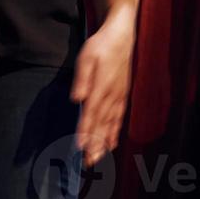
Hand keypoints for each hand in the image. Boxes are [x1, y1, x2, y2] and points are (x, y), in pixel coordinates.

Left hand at [71, 16, 135, 166]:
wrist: (122, 34)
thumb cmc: (102, 45)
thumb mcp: (87, 56)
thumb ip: (82, 78)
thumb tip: (76, 98)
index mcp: (102, 87)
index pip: (91, 113)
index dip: (86, 131)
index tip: (79, 148)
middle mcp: (112, 95)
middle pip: (102, 124)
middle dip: (95, 144)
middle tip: (88, 163)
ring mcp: (119, 96)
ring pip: (111, 124)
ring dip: (104, 142)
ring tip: (98, 158)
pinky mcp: (123, 94)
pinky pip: (119, 117)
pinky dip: (114, 132)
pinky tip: (111, 143)